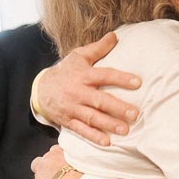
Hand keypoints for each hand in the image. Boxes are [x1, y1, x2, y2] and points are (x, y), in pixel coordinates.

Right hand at [36, 32, 140, 146]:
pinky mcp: (68, 121)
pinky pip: (81, 130)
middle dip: (117, 107)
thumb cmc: (66, 71)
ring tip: (125, 130)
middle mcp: (78, 92)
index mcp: (83, 75)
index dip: (121, 78)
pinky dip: (93, 136)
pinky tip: (106, 142)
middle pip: (99, 100)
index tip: (138, 82)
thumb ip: (98, 48)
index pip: (104, 75)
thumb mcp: (78, 56)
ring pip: (91, 117)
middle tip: (135, 113)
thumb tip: (114, 36)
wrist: (41, 89)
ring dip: (108, 124)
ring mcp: (72, 108)